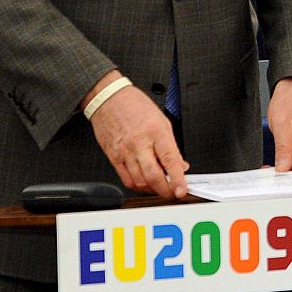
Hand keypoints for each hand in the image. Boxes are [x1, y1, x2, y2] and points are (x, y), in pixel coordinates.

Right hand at [84, 72, 189, 196]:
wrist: (109, 98)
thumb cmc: (134, 106)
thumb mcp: (161, 121)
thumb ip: (171, 145)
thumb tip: (180, 165)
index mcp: (156, 131)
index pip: (170, 160)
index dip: (178, 179)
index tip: (182, 190)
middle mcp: (140, 143)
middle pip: (153, 176)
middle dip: (165, 191)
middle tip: (173, 193)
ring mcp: (125, 152)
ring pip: (140, 182)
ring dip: (152, 190)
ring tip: (159, 187)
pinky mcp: (114, 157)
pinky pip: (126, 179)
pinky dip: (137, 186)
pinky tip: (144, 183)